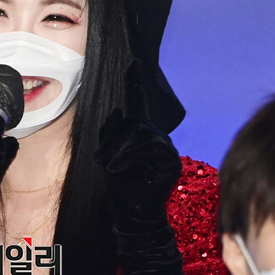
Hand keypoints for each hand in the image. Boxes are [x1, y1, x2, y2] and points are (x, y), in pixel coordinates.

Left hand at [94, 59, 181, 224]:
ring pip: (139, 131)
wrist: (131, 212)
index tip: (134, 62)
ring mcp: (166, 147)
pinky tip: (117, 169)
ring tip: (111, 167)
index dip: (135, 83)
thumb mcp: (106, 155)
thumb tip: (118, 111)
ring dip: (118, 150)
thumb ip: (109, 132)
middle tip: (102, 160)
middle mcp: (155, 135)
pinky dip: (127, 156)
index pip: (137, 103)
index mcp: (138, 132)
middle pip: (133, 120)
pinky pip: (147, 146)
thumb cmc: (119, 184)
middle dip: (112, 139)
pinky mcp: (171, 161)